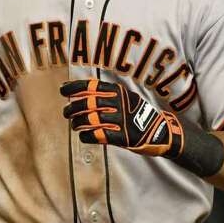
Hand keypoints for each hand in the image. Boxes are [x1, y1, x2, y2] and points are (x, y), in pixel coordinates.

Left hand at [61, 78, 183, 157]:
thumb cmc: (136, 114)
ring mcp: (120, 120)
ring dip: (77, 123)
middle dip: (71, 108)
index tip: (62, 90)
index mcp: (118, 92)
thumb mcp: (126, 97)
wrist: (160, 131)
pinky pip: (96, 135)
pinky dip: (86, 136)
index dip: (73, 87)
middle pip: (85, 103)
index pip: (90, 86)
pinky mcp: (121, 137)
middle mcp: (118, 104)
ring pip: (88, 120)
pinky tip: (84, 136)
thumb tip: (77, 91)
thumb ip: (106, 94)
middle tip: (66, 112)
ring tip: (75, 125)